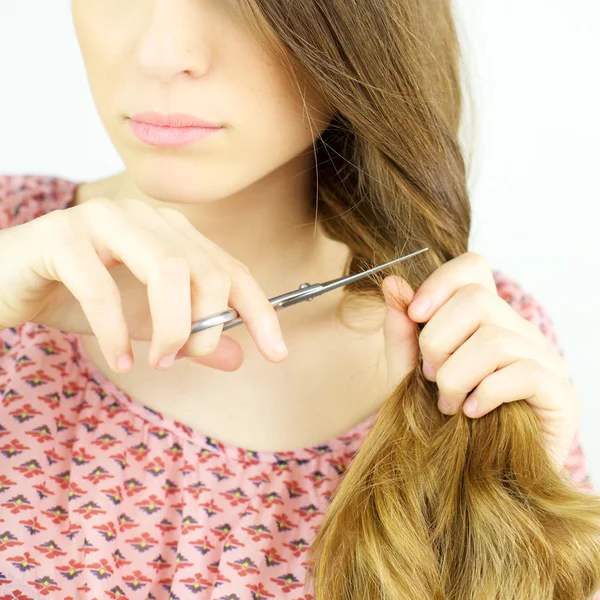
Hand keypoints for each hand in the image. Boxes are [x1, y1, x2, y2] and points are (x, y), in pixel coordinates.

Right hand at [0, 197, 287, 372]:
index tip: (277, 352)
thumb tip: (239, 356)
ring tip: (158, 361)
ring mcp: (102, 221)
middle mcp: (144, 218)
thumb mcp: (144, 323)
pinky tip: (120, 359)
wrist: (6, 281)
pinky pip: (101, 288)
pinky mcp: (60, 237)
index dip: (260, 311)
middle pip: (205, 270)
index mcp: (170, 232)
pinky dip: (116, 331)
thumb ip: (190, 336)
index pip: (230, 269)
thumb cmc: (76, 296)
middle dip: (206, 326)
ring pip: (164, 270)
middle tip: (186, 359)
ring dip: (170, 327)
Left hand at [381, 251, 580, 468]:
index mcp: (484, 318)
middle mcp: (518, 330)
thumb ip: (401, 329)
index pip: (472, 268)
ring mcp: (544, 359)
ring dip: (455, 376)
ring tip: (446, 403)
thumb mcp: (408, 370)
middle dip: (438, 341)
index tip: (414, 314)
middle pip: (477, 300)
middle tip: (428, 377)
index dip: (439, 283)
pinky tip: (471, 412)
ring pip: (494, 340)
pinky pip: (523, 374)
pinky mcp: (560, 394)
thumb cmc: (440, 417)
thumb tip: (393, 282)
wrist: (466, 473)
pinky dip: (486, 394)